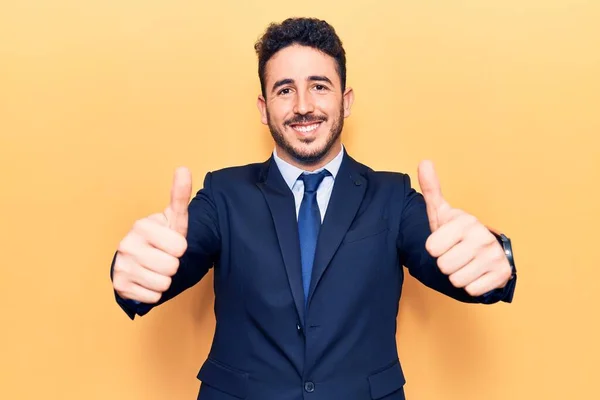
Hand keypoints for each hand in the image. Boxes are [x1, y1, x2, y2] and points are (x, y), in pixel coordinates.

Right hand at [112, 167, 192, 302]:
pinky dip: (155, 292)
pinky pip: (153, 297)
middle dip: (173, 266)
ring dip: (165, 280)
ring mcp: (121, 266)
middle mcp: (127, 244)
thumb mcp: (174, 219)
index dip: (180, 248)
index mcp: (142, 226)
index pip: (180, 247)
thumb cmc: (162, 238)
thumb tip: (183, 168)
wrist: (140, 260)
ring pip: (163, 284)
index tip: (171, 243)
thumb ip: (179, 196)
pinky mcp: (119, 286)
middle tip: (164, 258)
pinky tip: (147, 280)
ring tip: (156, 269)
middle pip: (172, 267)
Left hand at [417, 160, 511, 295]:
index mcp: (465, 221)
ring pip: (456, 279)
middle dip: (446, 264)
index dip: (434, 249)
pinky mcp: (502, 275)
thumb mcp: (442, 213)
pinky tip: (477, 273)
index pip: (431, 248)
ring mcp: (494, 256)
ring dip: (458, 275)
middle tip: (455, 254)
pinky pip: (472, 290)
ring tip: (466, 263)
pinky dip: (472, 286)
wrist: (486, 253)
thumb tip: (424, 161)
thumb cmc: (457, 234)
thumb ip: (432, 189)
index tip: (445, 242)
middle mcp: (482, 236)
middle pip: (443, 266)